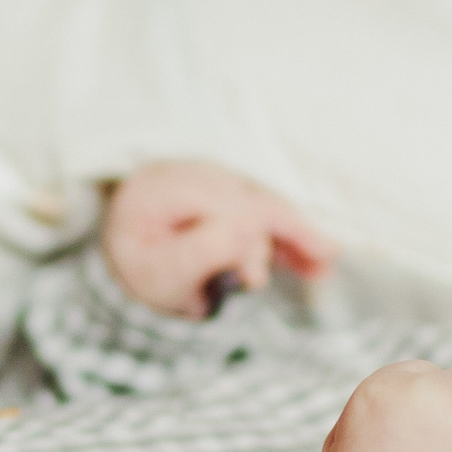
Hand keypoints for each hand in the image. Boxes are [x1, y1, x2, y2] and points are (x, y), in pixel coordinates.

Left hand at [102, 160, 334, 319]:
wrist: (125, 258)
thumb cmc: (140, 268)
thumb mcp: (158, 273)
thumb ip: (199, 254)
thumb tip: (247, 233)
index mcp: (157, 188)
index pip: (214, 204)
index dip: (245, 238)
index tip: (257, 281)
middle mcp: (184, 170)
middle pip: (245, 196)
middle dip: (287, 228)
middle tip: (323, 261)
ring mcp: (205, 176)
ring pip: (259, 199)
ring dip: (295, 231)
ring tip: (326, 261)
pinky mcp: (224, 189)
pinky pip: (261, 206)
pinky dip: (286, 230)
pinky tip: (316, 254)